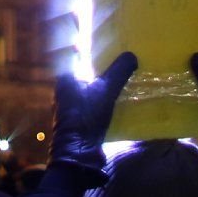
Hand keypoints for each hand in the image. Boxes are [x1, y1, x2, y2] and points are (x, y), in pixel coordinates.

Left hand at [49, 51, 136, 182]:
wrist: (79, 152)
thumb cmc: (86, 115)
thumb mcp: (105, 90)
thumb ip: (118, 71)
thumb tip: (132, 55)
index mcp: (65, 78)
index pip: (77, 56)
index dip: (90, 49)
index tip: (106, 43)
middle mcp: (65, 90)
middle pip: (84, 73)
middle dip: (100, 67)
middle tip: (121, 60)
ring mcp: (72, 106)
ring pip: (90, 89)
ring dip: (105, 84)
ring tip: (125, 77)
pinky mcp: (82, 119)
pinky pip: (95, 103)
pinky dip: (106, 99)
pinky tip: (121, 99)